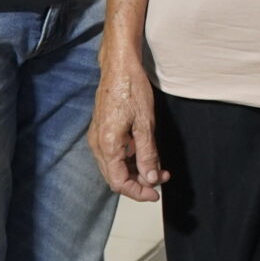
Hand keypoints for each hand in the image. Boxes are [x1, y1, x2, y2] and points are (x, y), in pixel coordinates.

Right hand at [90, 56, 168, 201]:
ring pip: (115, 167)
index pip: (120, 182)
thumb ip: (147, 154)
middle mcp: (98, 144)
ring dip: (136, 171)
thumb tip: (150, 178)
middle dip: (139, 183)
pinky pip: (114, 155)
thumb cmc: (131, 89)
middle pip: (116, 177)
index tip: (155, 193)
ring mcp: (98, 137)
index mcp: (108, 145)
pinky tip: (145, 154)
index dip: (138, 192)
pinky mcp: (102, 131)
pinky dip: (129, 160)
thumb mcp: (145, 124)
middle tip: (161, 179)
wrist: (119, 67)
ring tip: (158, 167)